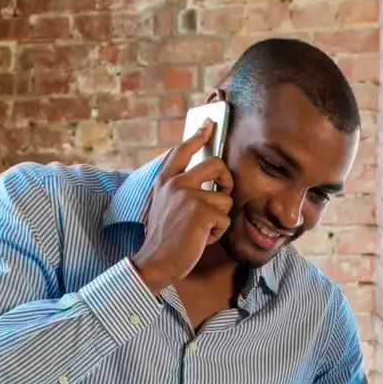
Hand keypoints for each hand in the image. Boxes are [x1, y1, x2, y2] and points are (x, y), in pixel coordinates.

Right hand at [131, 122, 234, 292]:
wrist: (156, 260)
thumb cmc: (164, 236)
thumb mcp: (163, 204)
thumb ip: (178, 187)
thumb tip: (204, 178)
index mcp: (165, 180)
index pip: (182, 150)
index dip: (198, 135)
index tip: (210, 123)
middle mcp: (176, 183)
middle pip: (216, 164)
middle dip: (226, 181)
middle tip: (222, 194)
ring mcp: (189, 196)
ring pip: (224, 198)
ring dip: (219, 217)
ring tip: (202, 229)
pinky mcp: (202, 212)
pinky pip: (225, 218)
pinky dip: (217, 232)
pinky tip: (201, 238)